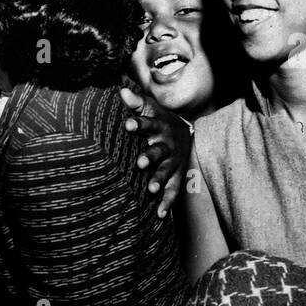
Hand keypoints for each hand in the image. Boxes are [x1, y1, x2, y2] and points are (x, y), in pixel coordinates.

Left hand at [120, 87, 189, 217]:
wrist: (185, 133)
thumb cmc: (158, 120)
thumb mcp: (150, 109)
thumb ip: (136, 102)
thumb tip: (121, 91)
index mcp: (158, 127)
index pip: (147, 124)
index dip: (138, 124)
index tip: (128, 124)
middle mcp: (166, 146)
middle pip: (158, 151)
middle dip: (149, 157)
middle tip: (140, 163)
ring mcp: (173, 163)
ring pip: (166, 172)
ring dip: (159, 180)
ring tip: (152, 189)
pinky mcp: (176, 177)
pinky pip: (173, 192)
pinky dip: (167, 203)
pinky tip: (159, 215)